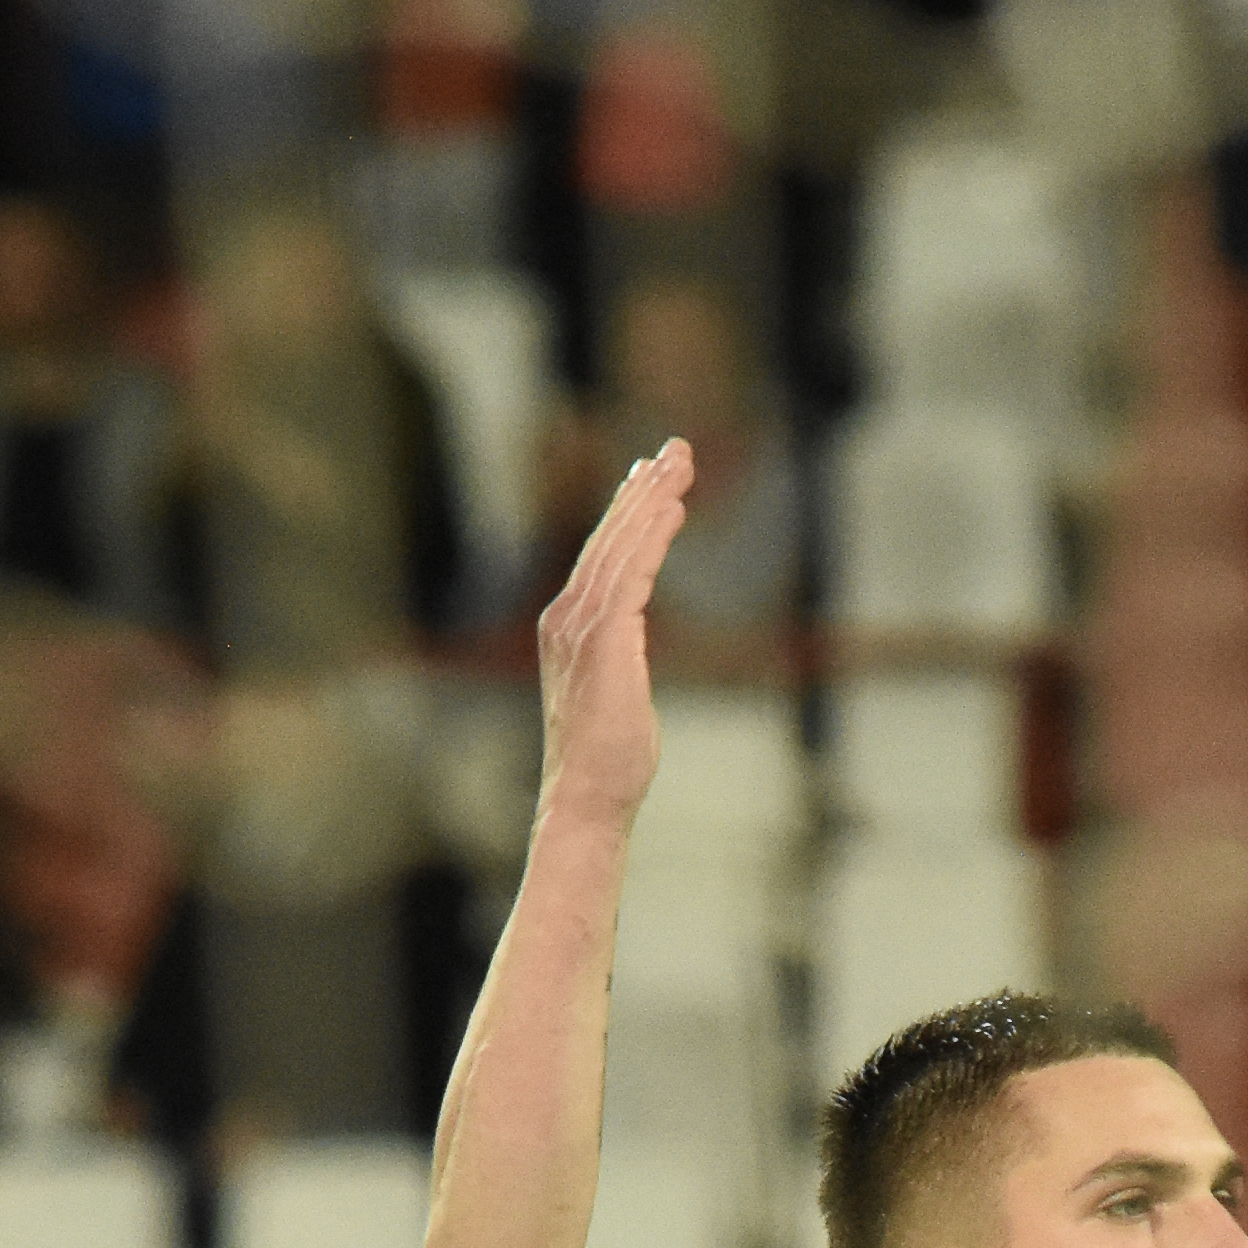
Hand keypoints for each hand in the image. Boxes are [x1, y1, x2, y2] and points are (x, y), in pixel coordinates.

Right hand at [533, 440, 693, 829]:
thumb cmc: (606, 761)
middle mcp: (566, 617)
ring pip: (621, 545)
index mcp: (567, 627)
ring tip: (680, 464)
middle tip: (675, 449)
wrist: (587, 798)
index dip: (628, 511)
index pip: (601, 556)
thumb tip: (633, 647)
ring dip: (653, 500)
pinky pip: (632, 573)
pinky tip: (675, 509)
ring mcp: (580, 626)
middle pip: (609, 537)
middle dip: (644, 489)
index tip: (650, 478)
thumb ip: (620, 657)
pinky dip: (653, 536)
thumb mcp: (614, 692)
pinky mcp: (604, 640)